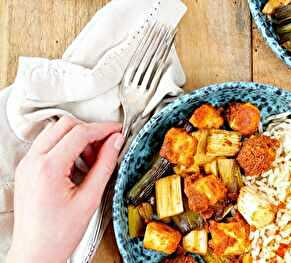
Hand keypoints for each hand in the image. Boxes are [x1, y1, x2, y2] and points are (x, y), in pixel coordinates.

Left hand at [7, 117, 123, 262]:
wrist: (35, 252)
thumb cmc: (57, 234)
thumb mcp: (89, 199)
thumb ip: (105, 165)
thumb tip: (115, 143)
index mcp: (48, 168)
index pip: (79, 132)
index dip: (103, 129)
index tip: (118, 131)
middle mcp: (33, 161)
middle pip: (64, 125)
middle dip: (89, 131)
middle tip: (107, 144)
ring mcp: (27, 165)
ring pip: (54, 132)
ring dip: (76, 138)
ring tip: (93, 158)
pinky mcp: (27, 170)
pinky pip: (47, 145)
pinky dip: (65, 147)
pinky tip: (78, 164)